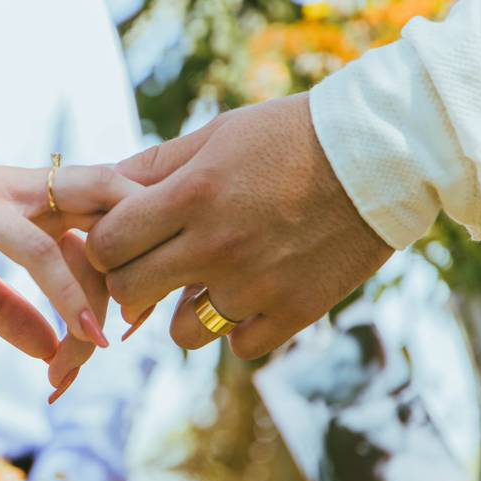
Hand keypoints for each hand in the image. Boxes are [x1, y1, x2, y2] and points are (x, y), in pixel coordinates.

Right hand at [0, 125, 140, 359]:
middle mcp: (37, 189)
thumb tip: (49, 352)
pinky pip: (37, 248)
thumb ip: (6, 311)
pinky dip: (68, 292)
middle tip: (139, 328)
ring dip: (120, 280)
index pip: (107, 230)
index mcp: (36, 201)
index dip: (130, 273)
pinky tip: (87, 333)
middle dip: (146, 268)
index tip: (127, 327)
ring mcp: (9, 194)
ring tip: (123, 334)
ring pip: (97, 221)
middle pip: (122, 219)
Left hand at [87, 93, 393, 358]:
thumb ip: (154, 166)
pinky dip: (238, 326)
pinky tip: (249, 294)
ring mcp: (257, 285)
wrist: (380, 154)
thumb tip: (100, 183)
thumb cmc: (288, 136)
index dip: (103, 244)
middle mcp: (216, 246)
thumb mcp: (216, 135)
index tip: (119, 238)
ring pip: (183, 333)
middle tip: (153, 263)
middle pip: (130, 291)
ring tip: (206, 282)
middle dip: (131, 278)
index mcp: (190, 196)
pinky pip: (240, 346)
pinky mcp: (296, 312)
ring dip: (185, 311)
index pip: (106, 244)